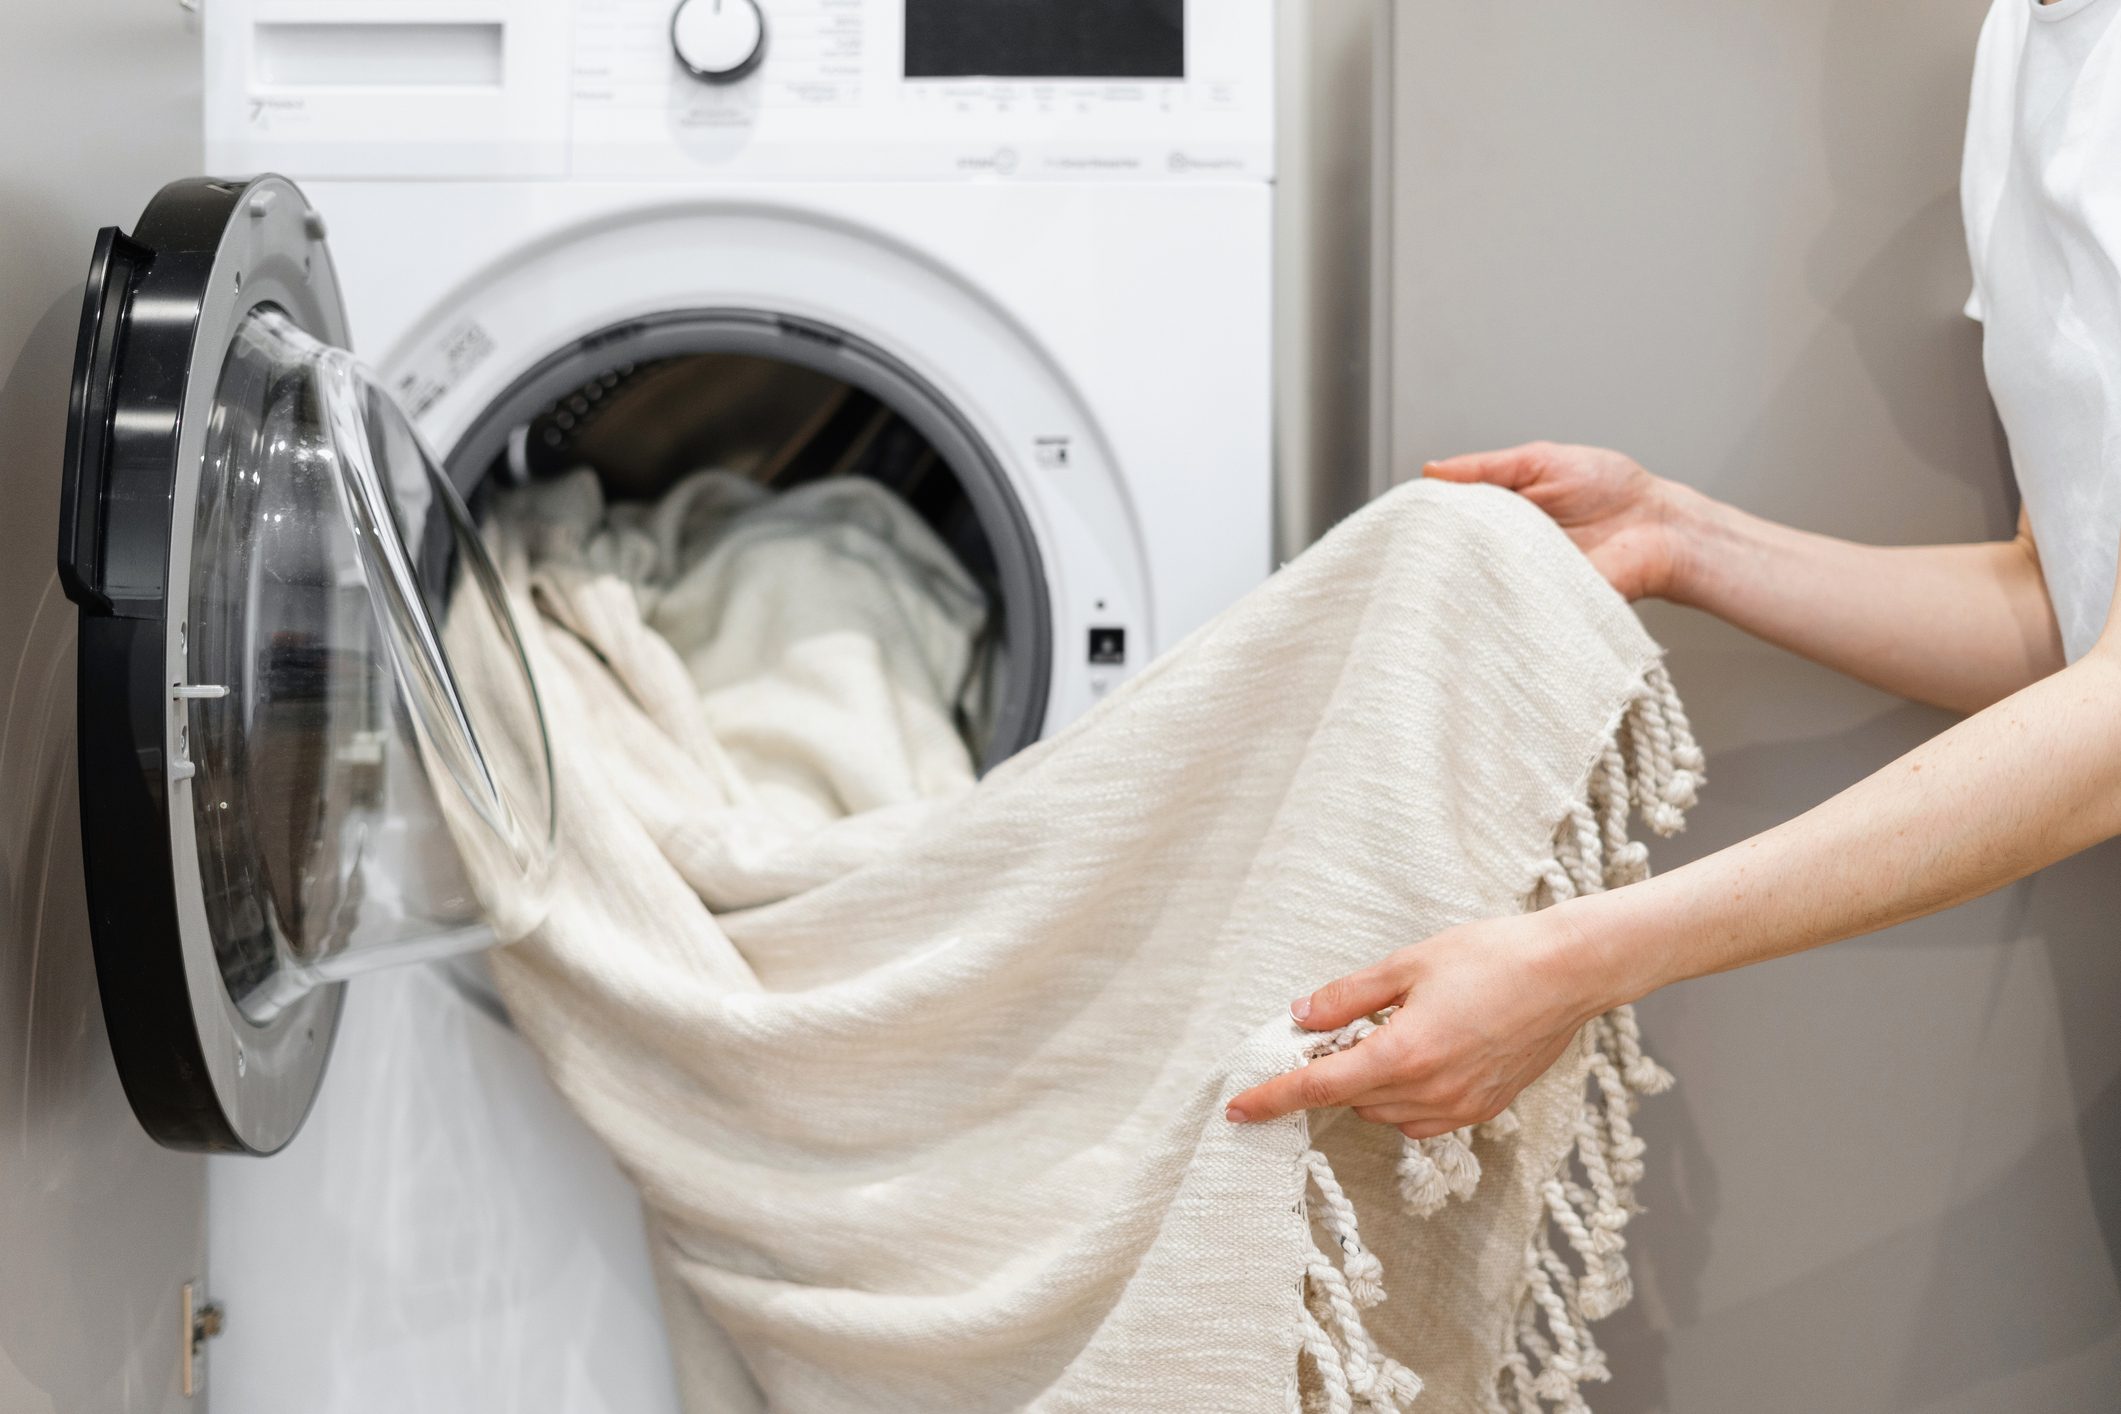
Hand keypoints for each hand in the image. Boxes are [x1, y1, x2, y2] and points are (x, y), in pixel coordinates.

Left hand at [1225, 912, 1605, 1138]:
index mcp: (1404, 1053)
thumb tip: (1300, 1016)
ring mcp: (1461, 1105)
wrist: (1570, 971)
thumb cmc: (1492, 956)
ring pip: (1386, 1112)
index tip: (1237, 1109)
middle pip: (1351, 1099)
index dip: (1272, 1098)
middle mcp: (1431, 1090)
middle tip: (1336, 1032)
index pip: (1319, 1087)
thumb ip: (1347, 996)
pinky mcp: (1485, 1108)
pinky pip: (1423, 1119)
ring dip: (1369, 1085)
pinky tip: (1419, 1059)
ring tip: (1389, 1035)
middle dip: (1333, 1072)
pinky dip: (1404, 1098)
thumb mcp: (1407, 964)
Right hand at [1425, 442, 1691, 601]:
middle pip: (1453, 553)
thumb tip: (1431, 470)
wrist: (1659, 528)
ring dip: (1463, 575)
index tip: (1402, 519)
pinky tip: (1484, 590)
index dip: (1424, 519)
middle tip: (1417, 546)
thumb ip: (1487, 467)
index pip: (1447, 518)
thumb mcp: (1540, 461)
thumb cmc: (1611, 489)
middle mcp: (1503, 547)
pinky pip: (1505, 608)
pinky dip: (1494, 601)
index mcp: (1498, 510)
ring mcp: (1518, 578)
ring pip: (1473, 583)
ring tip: (1448, 567)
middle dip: (1436, 551)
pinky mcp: (1537, 606)